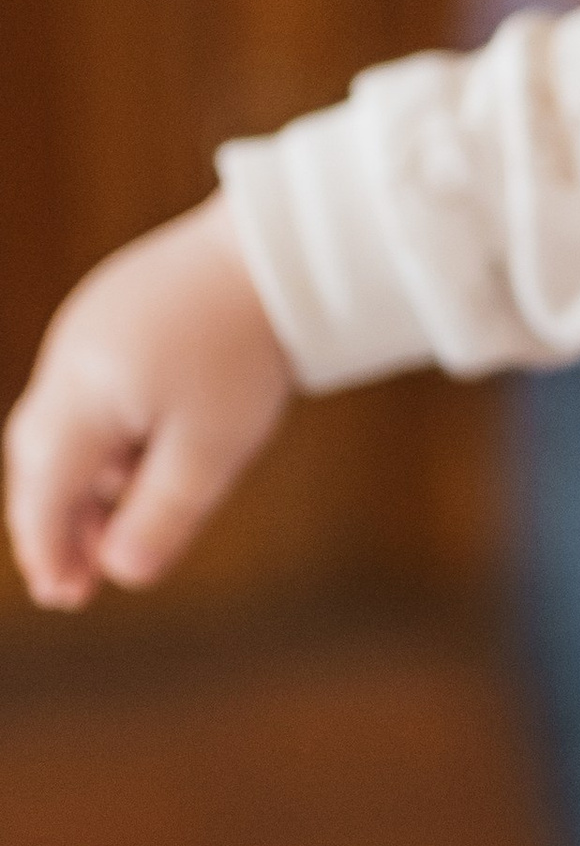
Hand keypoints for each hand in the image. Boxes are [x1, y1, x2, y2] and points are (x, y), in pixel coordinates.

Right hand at [5, 194, 292, 607]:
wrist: (277, 247)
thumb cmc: (246, 351)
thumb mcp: (212, 449)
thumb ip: (162, 515)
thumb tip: (121, 574)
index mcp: (82, 395)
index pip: (42, 492)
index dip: (46, 550)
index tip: (62, 597)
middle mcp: (69, 359)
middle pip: (36, 458)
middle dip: (51, 521)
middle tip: (76, 579)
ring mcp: (88, 329)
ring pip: (62, 423)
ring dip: (79, 481)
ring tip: (117, 527)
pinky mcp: (115, 311)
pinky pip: (88, 389)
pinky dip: (102, 437)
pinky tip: (142, 459)